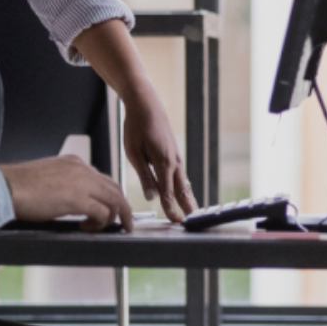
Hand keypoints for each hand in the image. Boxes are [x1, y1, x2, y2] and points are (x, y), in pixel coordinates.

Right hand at [0, 155, 134, 231]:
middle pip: (114, 188)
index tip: (111, 207)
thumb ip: (64, 185)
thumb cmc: (18, 185)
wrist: (6, 186)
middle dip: (122, 206)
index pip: (101, 178)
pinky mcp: (78, 199)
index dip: (110, 195)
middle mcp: (81, 169)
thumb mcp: (47, 178)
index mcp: (73, 162)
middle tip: (124, 221)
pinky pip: (103, 212)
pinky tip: (88, 228)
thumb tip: (70, 200)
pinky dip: (101, 223)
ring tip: (115, 228)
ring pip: (114, 199)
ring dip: (117, 216)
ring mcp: (82, 182)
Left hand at [123, 91, 196, 223]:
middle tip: (191, 222)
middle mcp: (174, 161)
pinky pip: (180, 173)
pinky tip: (183, 191)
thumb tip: (152, 196)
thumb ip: (144, 176)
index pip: (168, 192)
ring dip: (187, 197)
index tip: (176, 222)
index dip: (172, 208)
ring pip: (183, 181)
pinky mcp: (174, 152)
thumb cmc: (136, 127)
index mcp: (163, 162)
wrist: (146, 103)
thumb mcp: (134, 152)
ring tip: (192, 211)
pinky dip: (184, 185)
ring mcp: (176, 156)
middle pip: (182, 189)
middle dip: (186, 206)